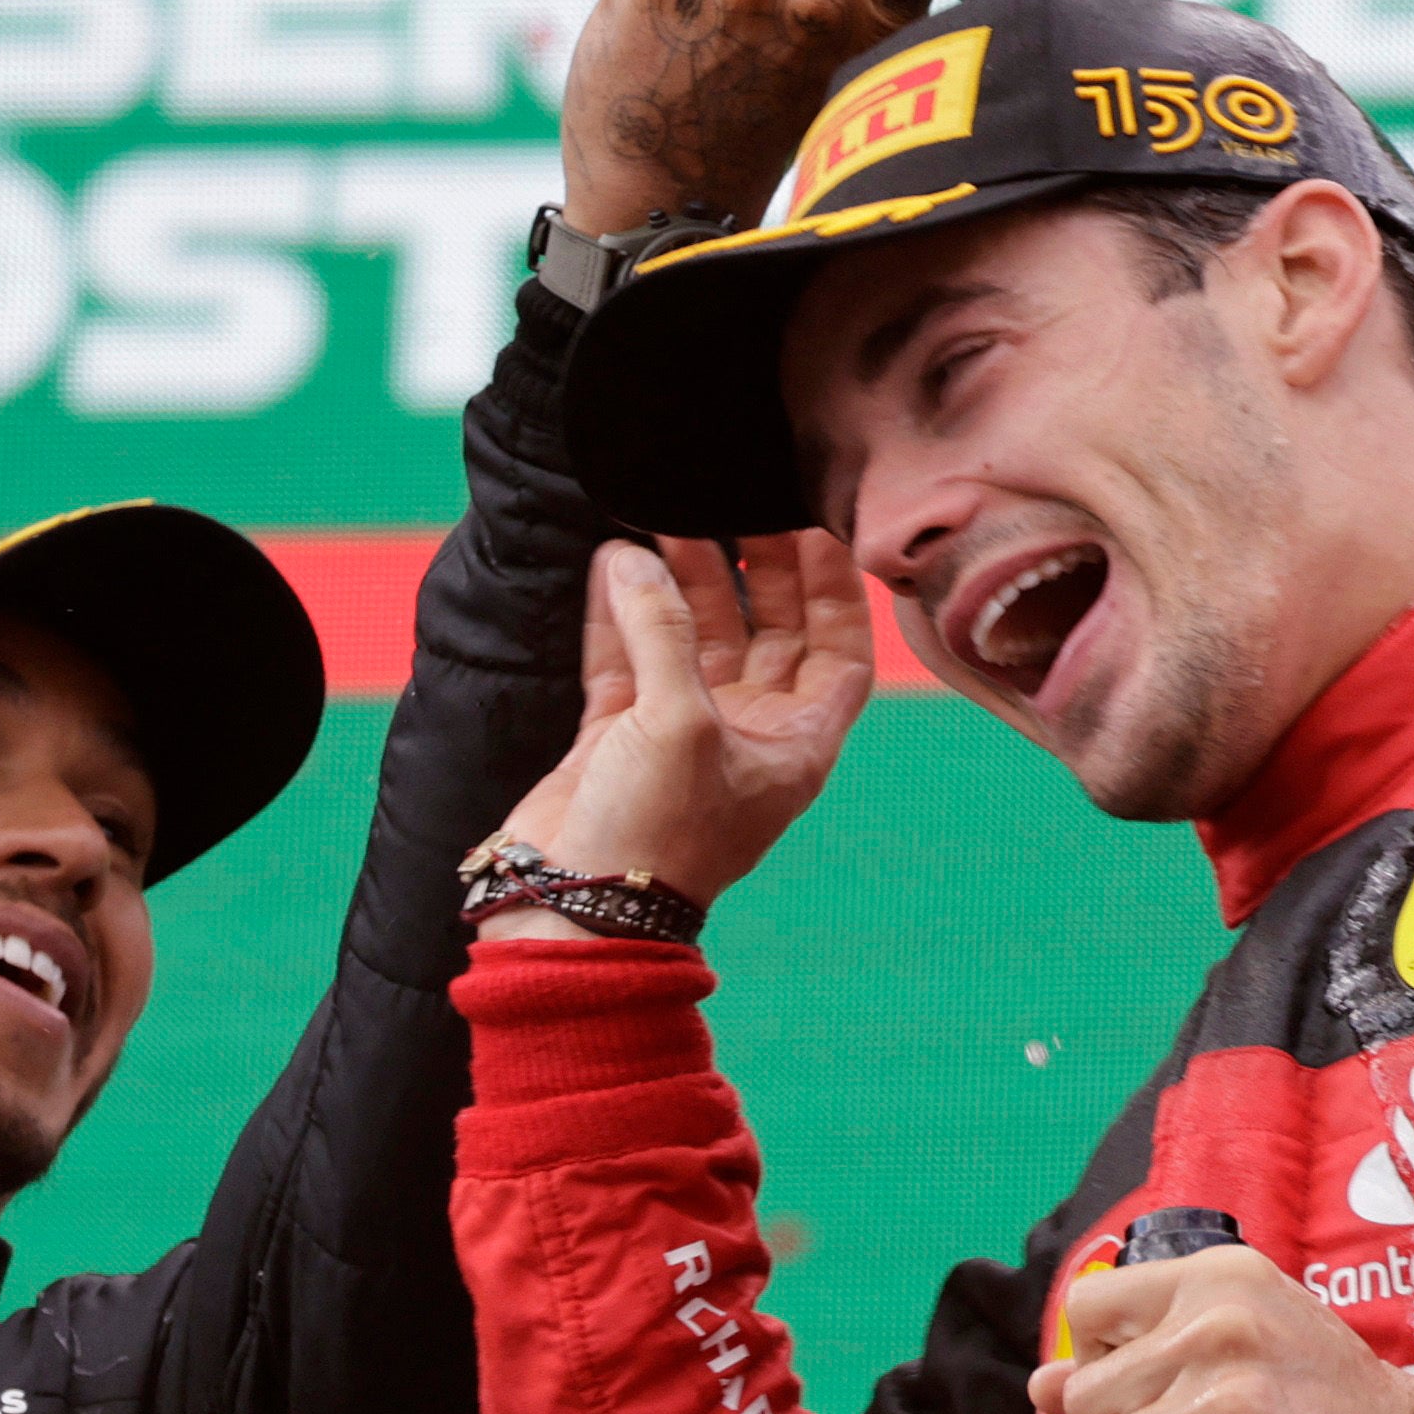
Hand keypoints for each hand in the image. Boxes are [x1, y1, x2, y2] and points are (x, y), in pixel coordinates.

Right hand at [474, 533, 873, 933]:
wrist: (574, 908)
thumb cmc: (656, 832)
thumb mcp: (679, 720)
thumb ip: (664, 631)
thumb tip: (635, 559)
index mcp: (795, 743)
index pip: (839, 649)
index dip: (834, 587)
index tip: (815, 525)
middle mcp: (746, 732)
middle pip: (767, 630)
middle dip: (752, 568)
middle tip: (731, 505)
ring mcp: (680, 733)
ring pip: (692, 637)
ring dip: (679, 583)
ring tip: (659, 521)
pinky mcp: (618, 735)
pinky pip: (626, 657)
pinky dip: (617, 614)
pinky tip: (610, 563)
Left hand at [1026, 1244, 1413, 1413]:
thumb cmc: (1336, 1409)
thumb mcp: (1253, 1343)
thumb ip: (1149, 1351)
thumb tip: (1039, 1384)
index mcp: (1222, 1282)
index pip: (1088, 1309)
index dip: (1090, 1362)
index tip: (1129, 1398)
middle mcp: (1222, 1330)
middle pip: (1087, 1398)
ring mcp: (1232, 1406)